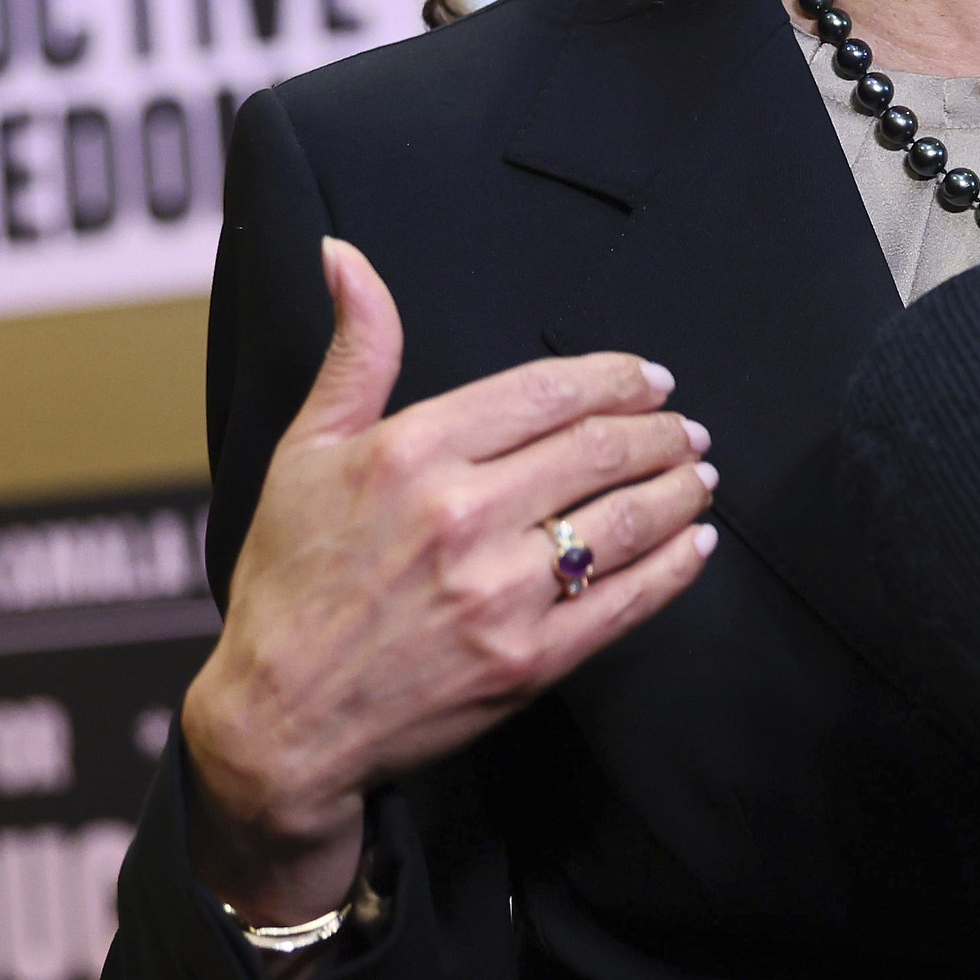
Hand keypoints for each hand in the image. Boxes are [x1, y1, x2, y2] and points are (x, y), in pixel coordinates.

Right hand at [179, 238, 719, 921]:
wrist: (279, 721)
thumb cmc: (288, 583)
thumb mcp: (304, 451)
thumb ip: (356, 353)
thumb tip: (347, 258)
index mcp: (411, 453)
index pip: (547, 391)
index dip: (615, 378)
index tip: (649, 379)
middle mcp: (461, 515)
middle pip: (599, 449)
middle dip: (660, 431)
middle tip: (685, 427)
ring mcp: (499, 593)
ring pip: (625, 518)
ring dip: (679, 488)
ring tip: (701, 473)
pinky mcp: (528, 662)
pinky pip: (627, 602)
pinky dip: (676, 566)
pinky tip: (697, 543)